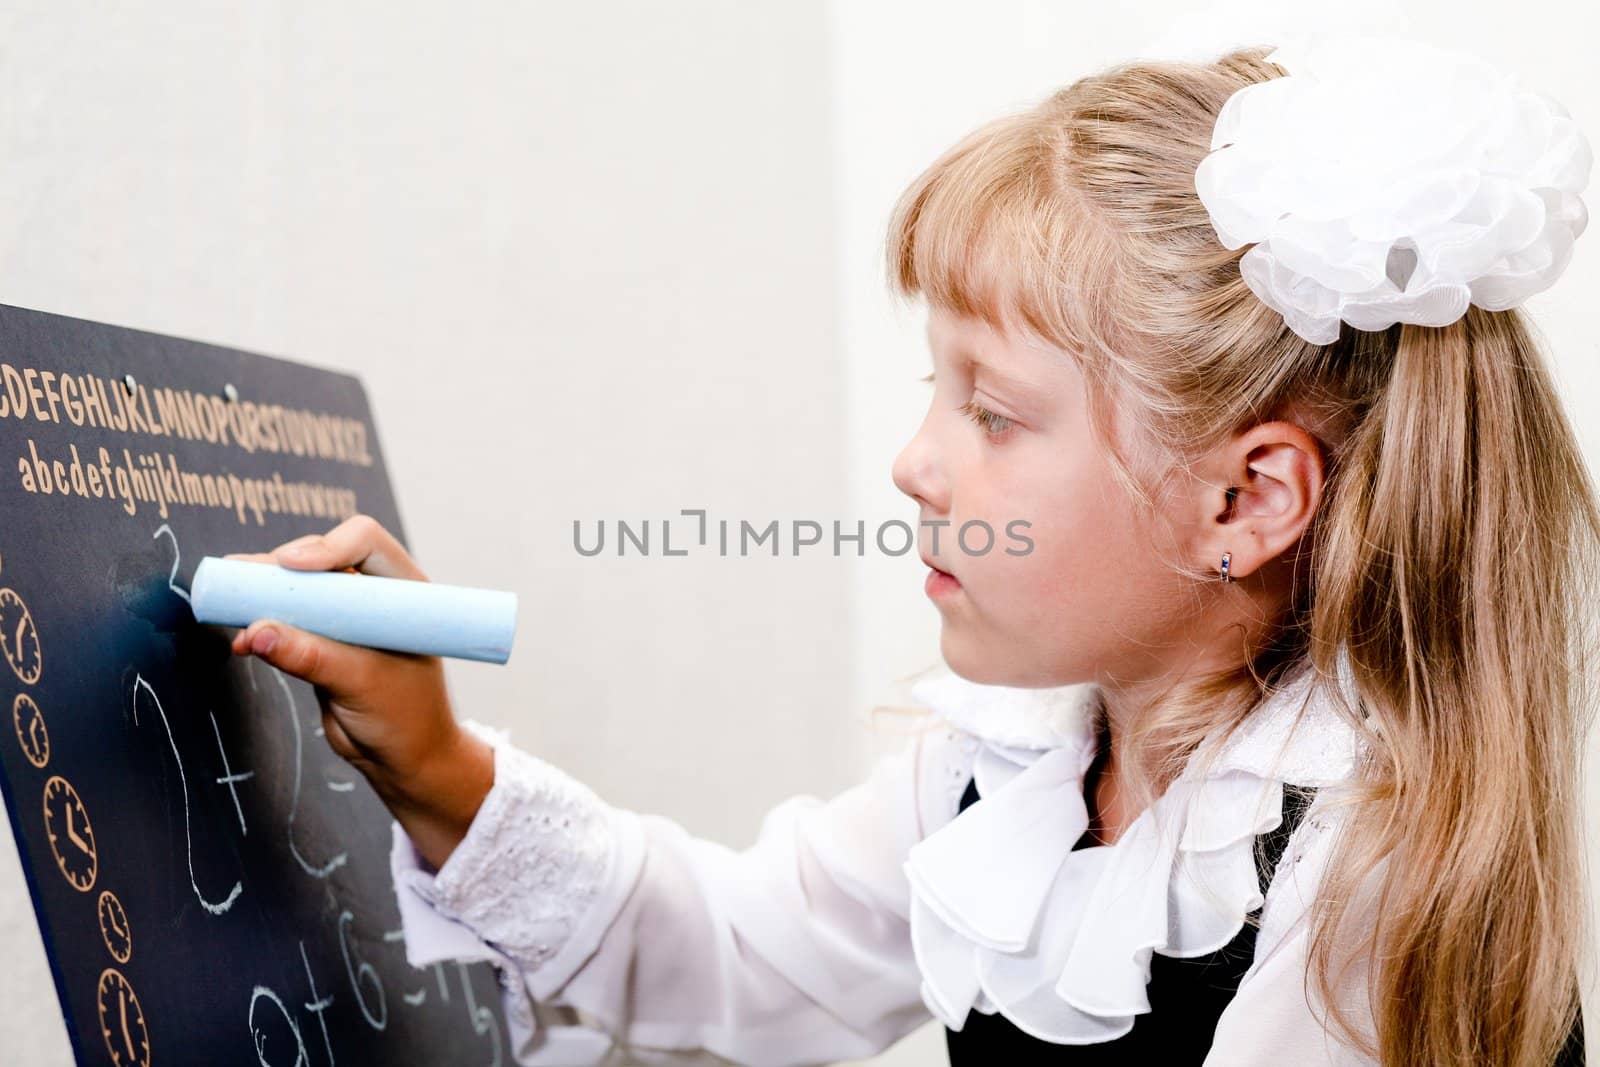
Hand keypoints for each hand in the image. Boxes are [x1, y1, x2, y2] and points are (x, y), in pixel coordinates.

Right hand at [225, 515, 493, 868]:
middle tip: (243, 579)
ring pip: (297, 588)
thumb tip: (257, 631)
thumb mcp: (362, 682)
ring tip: (230, 605)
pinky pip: (284, 621)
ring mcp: (344, 617)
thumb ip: (312, 656)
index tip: (291, 565)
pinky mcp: (319, 641)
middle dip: (282, 567)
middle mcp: (374, 595)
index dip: (325, 545)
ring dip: (263, 594)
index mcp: (404, 590)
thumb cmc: (405, 718)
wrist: (402, 760)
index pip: (364, 542)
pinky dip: (260, 626)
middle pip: (321, 557)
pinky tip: (243, 642)